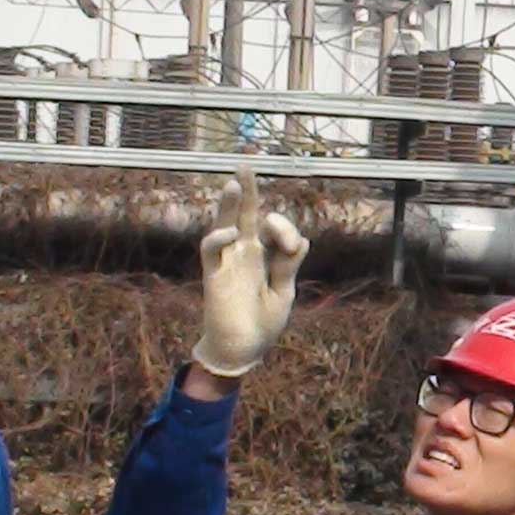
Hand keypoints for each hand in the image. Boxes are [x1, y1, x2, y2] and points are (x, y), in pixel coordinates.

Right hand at [190, 165, 307, 381]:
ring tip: (234, 183)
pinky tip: (230, 231)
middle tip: (245, 164)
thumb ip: (288, 267)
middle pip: (244, 215)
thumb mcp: (283, 293)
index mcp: (264, 256)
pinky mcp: (214, 275)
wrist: (245, 350)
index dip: (284, 228)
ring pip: (224, 225)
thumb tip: (303, 239)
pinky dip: (219, 237)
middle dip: (246, 191)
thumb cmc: (263, 323)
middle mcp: (245, 253)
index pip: (272, 228)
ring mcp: (228, 262)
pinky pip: (211, 250)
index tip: (292, 246)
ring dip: (229, 205)